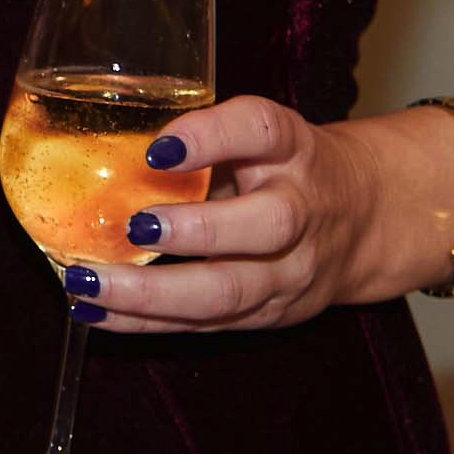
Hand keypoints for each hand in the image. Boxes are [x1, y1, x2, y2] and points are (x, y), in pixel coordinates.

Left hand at [66, 96, 437, 333]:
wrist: (365, 218)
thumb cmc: (283, 163)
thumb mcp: (256, 132)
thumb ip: (199, 135)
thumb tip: (100, 139)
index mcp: (292, 148)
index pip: (260, 130)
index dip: (210, 137)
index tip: (157, 148)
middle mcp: (301, 209)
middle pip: (266, 225)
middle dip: (195, 232)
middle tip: (132, 227)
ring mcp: (290, 271)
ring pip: (230, 290)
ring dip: (152, 292)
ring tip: (89, 281)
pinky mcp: (269, 313)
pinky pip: (205, 323)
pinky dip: (144, 320)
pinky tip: (94, 310)